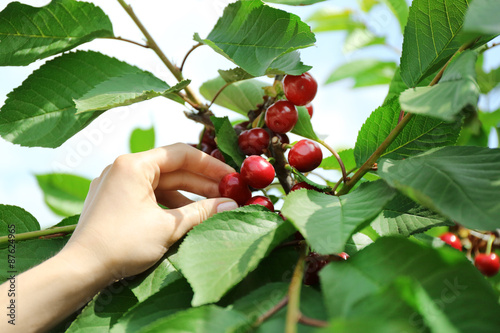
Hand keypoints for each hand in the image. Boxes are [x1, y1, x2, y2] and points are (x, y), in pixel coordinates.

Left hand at [61, 143, 237, 281]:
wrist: (80, 269)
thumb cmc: (122, 245)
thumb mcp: (169, 227)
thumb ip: (202, 212)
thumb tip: (231, 205)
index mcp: (134, 165)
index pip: (181, 154)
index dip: (210, 165)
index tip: (231, 176)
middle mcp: (123, 168)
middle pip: (172, 168)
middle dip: (201, 182)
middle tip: (228, 193)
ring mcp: (117, 184)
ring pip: (162, 183)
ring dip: (188, 195)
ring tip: (213, 207)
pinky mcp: (114, 200)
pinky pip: (149, 195)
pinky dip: (169, 204)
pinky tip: (188, 216)